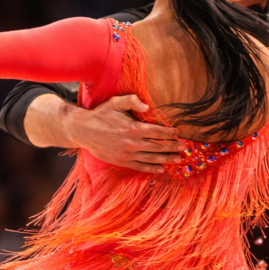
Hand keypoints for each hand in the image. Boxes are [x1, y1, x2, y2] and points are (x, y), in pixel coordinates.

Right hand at [67, 95, 188, 173]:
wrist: (84, 131)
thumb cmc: (101, 115)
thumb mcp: (115, 102)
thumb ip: (132, 100)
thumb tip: (148, 105)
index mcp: (133, 128)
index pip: (157, 132)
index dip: (170, 132)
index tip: (178, 133)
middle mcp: (132, 143)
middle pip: (158, 146)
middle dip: (173, 146)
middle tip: (184, 147)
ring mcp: (128, 154)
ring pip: (152, 158)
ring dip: (166, 159)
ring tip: (178, 159)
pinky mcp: (122, 162)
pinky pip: (140, 167)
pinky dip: (151, 169)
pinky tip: (161, 169)